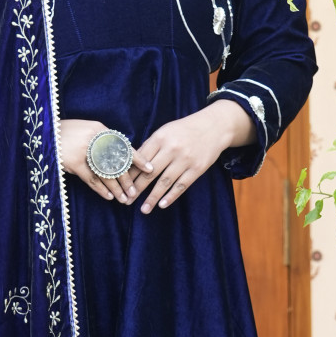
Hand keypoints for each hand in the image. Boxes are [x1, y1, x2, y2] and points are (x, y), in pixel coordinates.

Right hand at [58, 119, 154, 204]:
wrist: (44, 130)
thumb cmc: (66, 132)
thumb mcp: (85, 130)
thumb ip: (101, 140)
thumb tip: (118, 156)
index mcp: (100, 129)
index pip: (124, 146)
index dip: (138, 159)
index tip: (150, 169)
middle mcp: (95, 138)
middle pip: (117, 163)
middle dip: (127, 180)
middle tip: (135, 192)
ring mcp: (85, 150)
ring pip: (106, 173)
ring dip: (116, 188)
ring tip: (124, 199)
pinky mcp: (74, 162)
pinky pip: (92, 179)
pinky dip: (101, 189)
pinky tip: (108, 196)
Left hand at [132, 99, 252, 213]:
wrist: (214, 126)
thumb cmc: (185, 129)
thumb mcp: (166, 131)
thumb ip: (151, 145)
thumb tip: (133, 162)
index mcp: (160, 137)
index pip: (141, 159)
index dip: (130, 174)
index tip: (121, 185)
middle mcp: (172, 149)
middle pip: (150, 172)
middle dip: (137, 188)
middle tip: (126, 201)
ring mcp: (185, 160)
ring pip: (165, 182)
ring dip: (152, 198)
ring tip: (144, 210)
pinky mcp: (197, 169)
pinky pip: (181, 185)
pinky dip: (171, 196)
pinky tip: (162, 205)